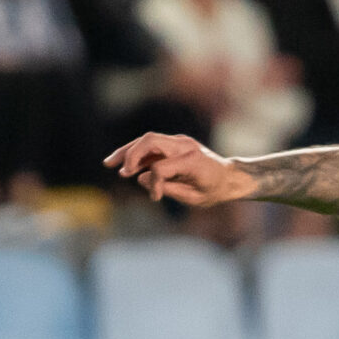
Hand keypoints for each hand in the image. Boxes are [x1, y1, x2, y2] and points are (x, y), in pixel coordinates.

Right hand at [105, 131, 252, 205]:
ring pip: (147, 140)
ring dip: (128, 151)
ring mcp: (179, 142)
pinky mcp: (174, 144)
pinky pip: (151, 145)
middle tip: (118, 171)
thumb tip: (141, 178)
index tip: (156, 198)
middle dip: (131, 154)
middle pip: (150, 141)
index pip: (162, 167)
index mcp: (192, 160)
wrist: (229, 177)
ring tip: (109, 163)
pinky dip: (136, 153)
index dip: (154, 184)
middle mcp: (185, 145)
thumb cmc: (214, 190)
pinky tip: (123, 163)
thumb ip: (168, 188)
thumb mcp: (194, 197)